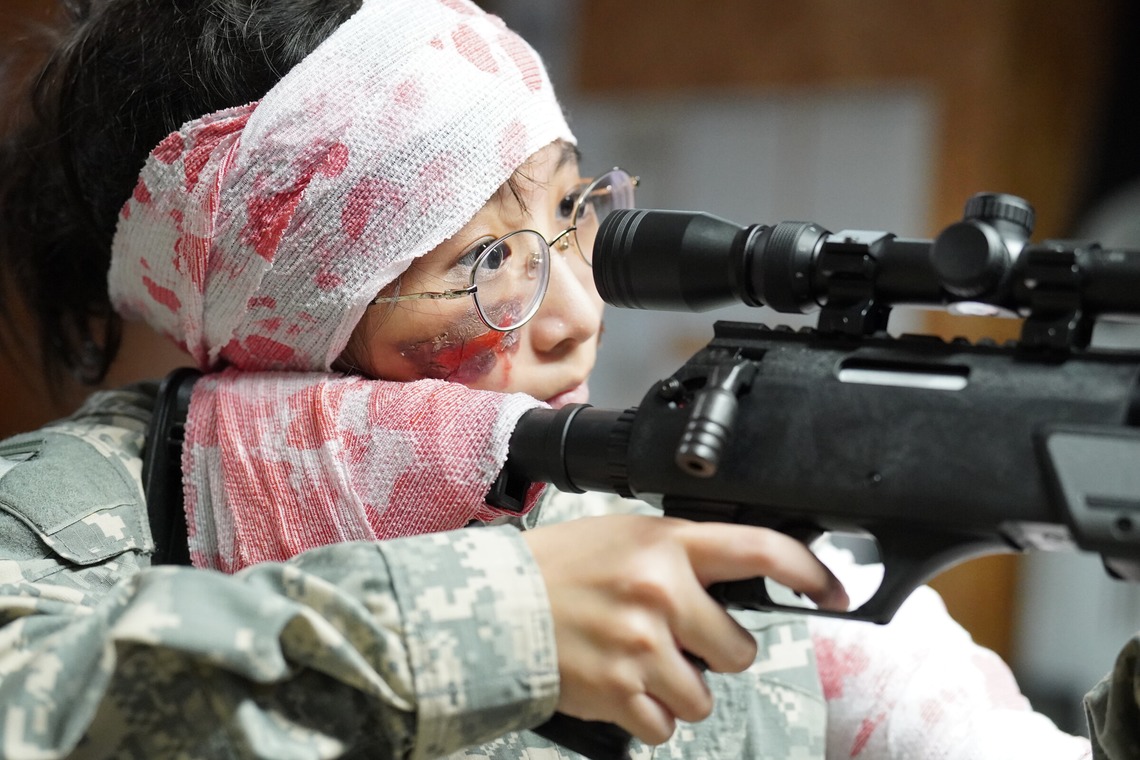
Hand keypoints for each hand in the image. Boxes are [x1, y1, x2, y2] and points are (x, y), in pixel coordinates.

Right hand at [523, 515, 847, 745]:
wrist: (494, 605)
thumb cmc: (561, 567)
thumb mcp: (628, 536)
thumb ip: (683, 552)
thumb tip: (740, 580)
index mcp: (668, 545)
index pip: (762, 550)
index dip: (809, 573)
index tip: (832, 590)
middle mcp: (661, 593)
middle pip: (738, 649)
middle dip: (717, 654)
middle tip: (678, 639)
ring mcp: (641, 647)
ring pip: (704, 698)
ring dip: (680, 689)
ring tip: (638, 662)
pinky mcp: (619, 693)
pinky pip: (665, 726)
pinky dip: (648, 715)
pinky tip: (620, 684)